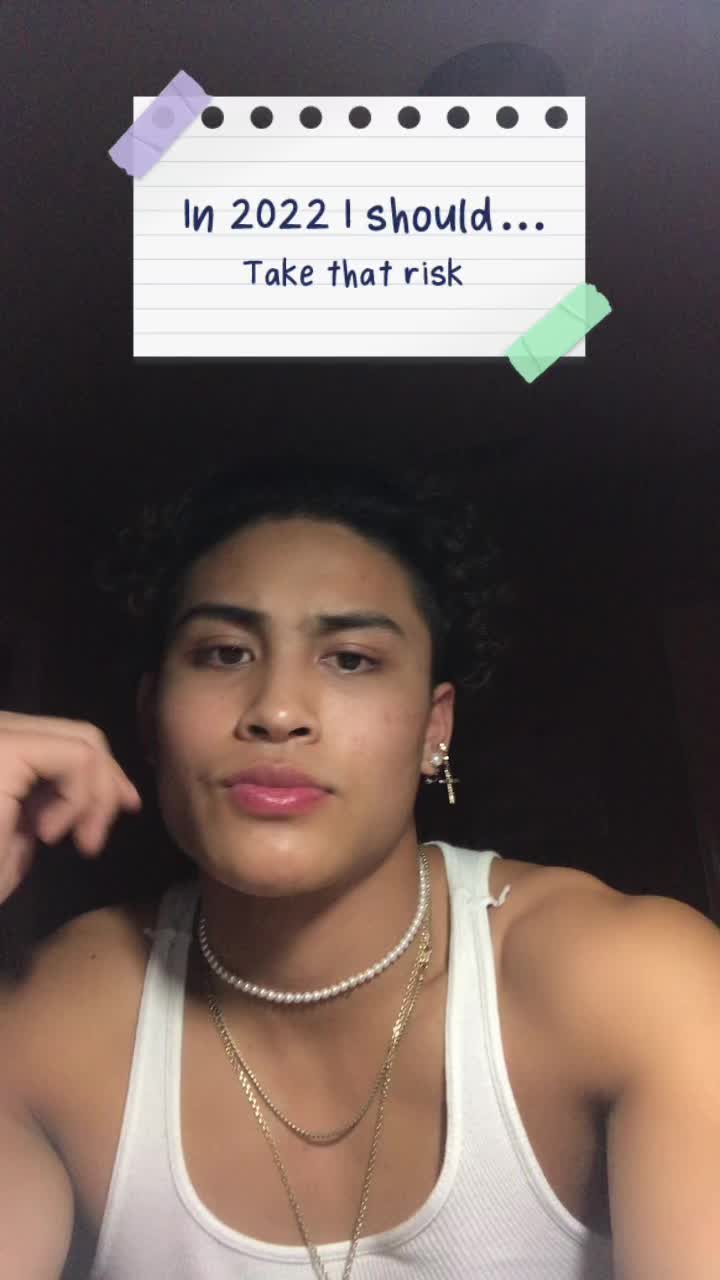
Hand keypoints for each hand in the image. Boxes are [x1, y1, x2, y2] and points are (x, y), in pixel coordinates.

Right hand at [0, 711, 141, 904]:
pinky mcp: (5, 750)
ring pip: (83, 739)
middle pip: (79, 733)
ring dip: (93, 795)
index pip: (62, 740)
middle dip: (108, 782)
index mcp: (0, 749)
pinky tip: (48, 834)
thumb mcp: (8, 839)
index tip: (116, 814)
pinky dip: (80, 797)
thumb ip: (37, 807)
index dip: (100, 774)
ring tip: (65, 842)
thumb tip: (79, 798)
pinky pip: (76, 758)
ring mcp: (0, 733)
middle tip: (97, 837)